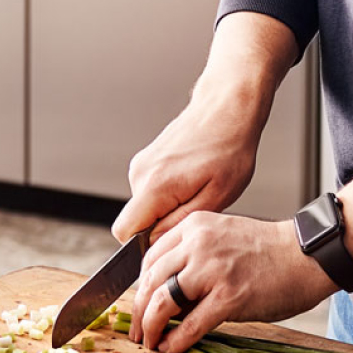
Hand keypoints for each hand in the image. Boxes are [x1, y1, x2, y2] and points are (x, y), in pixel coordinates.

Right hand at [110, 11, 298, 241]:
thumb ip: (178, 223)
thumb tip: (155, 241)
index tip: (170, 235)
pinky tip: (190, 178)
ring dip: (166, 206)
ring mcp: (140, 165)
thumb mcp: (216, 197)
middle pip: (134, 219)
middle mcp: (139, 175)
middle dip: (160, 223)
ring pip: (144, 205)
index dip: (143, 243)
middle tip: (194, 206)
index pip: (123, 232)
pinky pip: (148, 191)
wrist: (227, 109)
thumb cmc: (229, 149)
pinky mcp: (145, 161)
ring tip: (197, 187)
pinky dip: (167, 193)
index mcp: (154, 187)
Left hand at [129, 212, 336, 352]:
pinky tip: (170, 348)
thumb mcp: (222, 238)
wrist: (310, 255)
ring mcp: (213, 270)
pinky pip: (190, 324)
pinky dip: (176, 340)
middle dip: (139, 311)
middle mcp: (198, 244)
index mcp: (194, 227)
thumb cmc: (268, 251)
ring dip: (151, 327)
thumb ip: (191, 257)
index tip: (139, 304)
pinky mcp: (230, 297)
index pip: (149, 259)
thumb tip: (164, 294)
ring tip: (149, 342)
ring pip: (163, 302)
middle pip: (151, 281)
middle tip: (137, 331)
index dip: (140, 287)